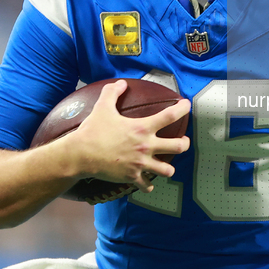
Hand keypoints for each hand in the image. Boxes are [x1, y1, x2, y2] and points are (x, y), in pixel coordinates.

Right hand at [72, 80, 190, 191]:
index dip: (182, 109)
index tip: (187, 105)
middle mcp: (146, 146)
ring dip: (169, 168)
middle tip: (184, 140)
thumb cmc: (93, 130)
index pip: (169, 116)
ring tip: (167, 165)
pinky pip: (146, 185)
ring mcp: (140, 163)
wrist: (81, 155)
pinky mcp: (132, 177)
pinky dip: (148, 185)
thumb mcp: (102, 107)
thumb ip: (112, 92)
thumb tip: (121, 83)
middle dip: (185, 143)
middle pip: (178, 146)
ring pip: (167, 170)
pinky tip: (147, 183)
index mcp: (142, 128)